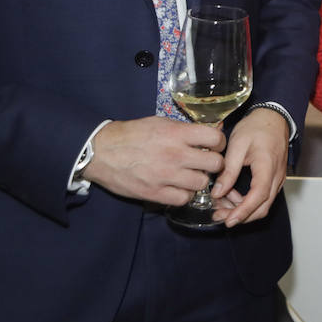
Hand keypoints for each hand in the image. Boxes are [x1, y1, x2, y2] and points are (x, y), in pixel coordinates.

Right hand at [81, 116, 225, 205]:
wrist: (102, 151)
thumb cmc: (132, 134)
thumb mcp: (161, 122)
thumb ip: (186, 129)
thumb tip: (214, 130)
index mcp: (177, 134)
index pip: (216, 138)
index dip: (220, 143)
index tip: (215, 146)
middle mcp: (175, 154)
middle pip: (215, 164)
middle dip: (214, 163)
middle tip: (206, 163)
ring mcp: (166, 176)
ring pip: (202, 183)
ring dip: (199, 180)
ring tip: (191, 175)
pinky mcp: (155, 193)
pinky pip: (184, 198)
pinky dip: (184, 194)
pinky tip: (178, 187)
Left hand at [211, 107, 290, 226]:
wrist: (273, 117)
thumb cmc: (257, 127)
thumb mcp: (237, 145)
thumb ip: (228, 170)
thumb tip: (218, 193)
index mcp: (267, 166)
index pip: (258, 196)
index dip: (243, 211)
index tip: (228, 220)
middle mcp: (276, 176)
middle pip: (262, 207)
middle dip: (240, 216)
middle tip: (218, 215)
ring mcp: (277, 179)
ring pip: (263, 204)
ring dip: (243, 209)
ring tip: (221, 203)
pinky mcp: (274, 179)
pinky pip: (263, 197)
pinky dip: (247, 202)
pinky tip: (231, 195)